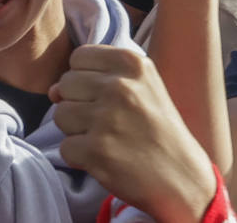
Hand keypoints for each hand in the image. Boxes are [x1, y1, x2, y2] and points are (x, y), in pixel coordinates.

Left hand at [52, 46, 217, 221]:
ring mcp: (108, 118)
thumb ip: (95, 78)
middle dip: (79, 105)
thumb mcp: (140, 89)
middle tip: (110, 123)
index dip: (86, 78)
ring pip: (60, 114)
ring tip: (108, 139)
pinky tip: (105, 159)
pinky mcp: (97, 150)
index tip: (109, 97)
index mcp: (132, 63)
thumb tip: (52, 90)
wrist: (184, 179)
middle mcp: (120, 86)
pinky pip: (65, 147)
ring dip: (77, 131)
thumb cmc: (157, 130)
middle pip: (65, 84)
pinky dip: (80, 157)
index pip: (78, 57)